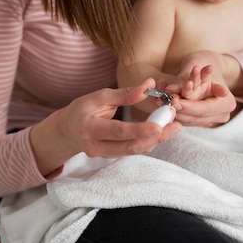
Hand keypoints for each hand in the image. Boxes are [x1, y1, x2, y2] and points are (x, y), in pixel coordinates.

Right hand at [30, 79, 181, 175]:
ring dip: (157, 139)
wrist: (66, 132)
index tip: (159, 126)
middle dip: (156, 138)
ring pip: (135, 150)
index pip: (117, 131)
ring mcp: (104, 155)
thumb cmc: (82, 110)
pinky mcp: (112, 157)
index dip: (139, 130)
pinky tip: (162, 131)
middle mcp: (96, 147)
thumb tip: (149, 85)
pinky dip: (149, 141)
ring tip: (174, 126)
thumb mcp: (99, 97)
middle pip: (130, 146)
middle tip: (176, 125)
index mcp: (90, 128)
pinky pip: (133, 150)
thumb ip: (124, 94)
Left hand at [164, 51, 235, 126]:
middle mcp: (220, 115)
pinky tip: (160, 102)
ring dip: (171, 111)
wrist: (207, 64)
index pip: (205, 109)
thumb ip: (184, 79)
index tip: (174, 102)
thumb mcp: (196, 64)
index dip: (189, 107)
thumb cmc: (204, 61)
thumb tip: (171, 90)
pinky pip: (183, 119)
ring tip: (159, 100)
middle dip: (178, 110)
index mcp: (227, 103)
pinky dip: (171, 111)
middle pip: (195, 118)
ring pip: (187, 121)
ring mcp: (209, 119)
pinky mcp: (198, 119)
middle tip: (162, 102)